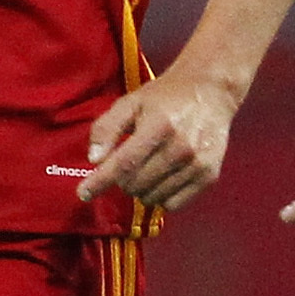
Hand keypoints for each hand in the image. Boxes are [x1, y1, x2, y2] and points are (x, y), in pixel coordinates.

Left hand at [76, 69, 242, 211]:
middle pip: (136, 184)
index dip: (100, 181)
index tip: (83, 193)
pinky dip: (162, 197)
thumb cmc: (166, 97)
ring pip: (153, 197)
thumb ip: (107, 128)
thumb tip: (94, 160)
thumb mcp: (131, 102)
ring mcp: (197, 164)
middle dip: (123, 180)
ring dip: (141, 190)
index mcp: (159, 126)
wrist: (211, 91)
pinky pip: (174, 204)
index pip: (124, 163)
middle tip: (127, 165)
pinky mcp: (209, 176)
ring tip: (147, 169)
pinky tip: (162, 180)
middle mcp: (181, 148)